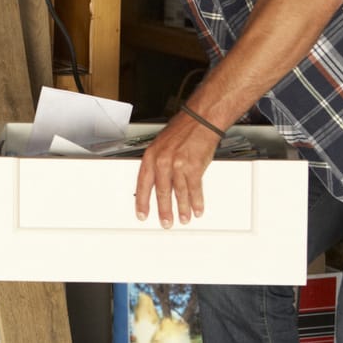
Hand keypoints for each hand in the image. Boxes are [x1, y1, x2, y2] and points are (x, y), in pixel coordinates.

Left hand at [135, 113, 220, 227]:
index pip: (143, 183)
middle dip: (164, 210)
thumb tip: (155, 182)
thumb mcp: (161, 144)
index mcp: (152, 156)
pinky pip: (195, 190)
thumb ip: (157, 163)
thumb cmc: (182, 129)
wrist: (200, 119)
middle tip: (166, 222)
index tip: (142, 214)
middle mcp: (163, 161)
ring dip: (182, 209)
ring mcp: (179, 165)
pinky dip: (196, 202)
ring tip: (183, 219)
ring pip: (179, 193)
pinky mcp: (195, 167)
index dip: (142, 201)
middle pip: (162, 192)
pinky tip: (197, 209)